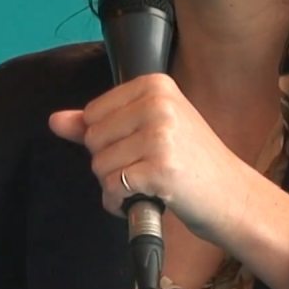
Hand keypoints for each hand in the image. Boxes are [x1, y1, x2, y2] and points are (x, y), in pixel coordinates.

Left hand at [48, 73, 249, 241]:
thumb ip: (98, 122)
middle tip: (146, 167)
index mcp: (154, 85)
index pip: (92, 113)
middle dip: (110, 163)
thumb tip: (56, 121)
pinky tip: (145, 199)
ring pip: (98, 166)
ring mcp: (160, 136)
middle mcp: (158, 104)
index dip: (108, 139)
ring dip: (115, 186)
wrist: (232, 195)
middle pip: (92, 139)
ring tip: (148, 184)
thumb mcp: (148, 129)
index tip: (140, 145)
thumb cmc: (191, 162)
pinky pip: (111, 189)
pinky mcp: (160, 169)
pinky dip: (120, 203)